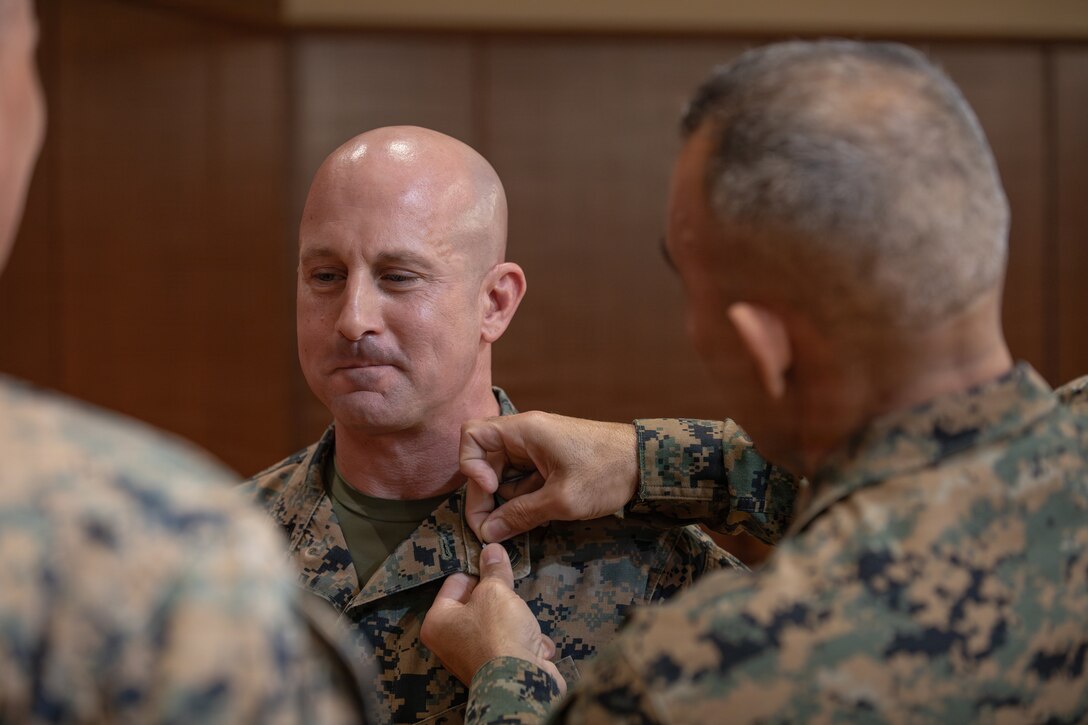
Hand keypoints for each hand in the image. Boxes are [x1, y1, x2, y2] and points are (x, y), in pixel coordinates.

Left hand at [421, 543, 565, 690]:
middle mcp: (449, 643)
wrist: (520, 680)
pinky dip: (525, 643)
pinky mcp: (496, 669)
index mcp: (437, 622)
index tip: (495, 566)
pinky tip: (534, 645)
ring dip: (517, 621)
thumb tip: (491, 548)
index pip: (454, 582)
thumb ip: (494, 569)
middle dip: (500, 599)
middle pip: (477, 604)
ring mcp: (472, 658)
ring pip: (498, 624)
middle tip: (512, 594)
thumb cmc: (498, 632)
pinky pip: (511, 645)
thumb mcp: (496, 591)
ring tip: (524, 623)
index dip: (477, 572)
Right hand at [460, 412, 639, 541]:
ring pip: (503, 475)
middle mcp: (525, 436)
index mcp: (524, 431)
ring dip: (504, 501)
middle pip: (484, 461)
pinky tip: (533, 519)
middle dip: (483, 496)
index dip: (470, 465)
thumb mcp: (562, 500)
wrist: (647, 464)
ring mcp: (537, 450)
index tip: (491, 489)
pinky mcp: (550, 464)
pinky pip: (523, 481)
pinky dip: (522, 500)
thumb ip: (521, 515)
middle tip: (491, 530)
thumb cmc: (607, 472)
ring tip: (517, 526)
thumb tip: (488, 533)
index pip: (472, 436)